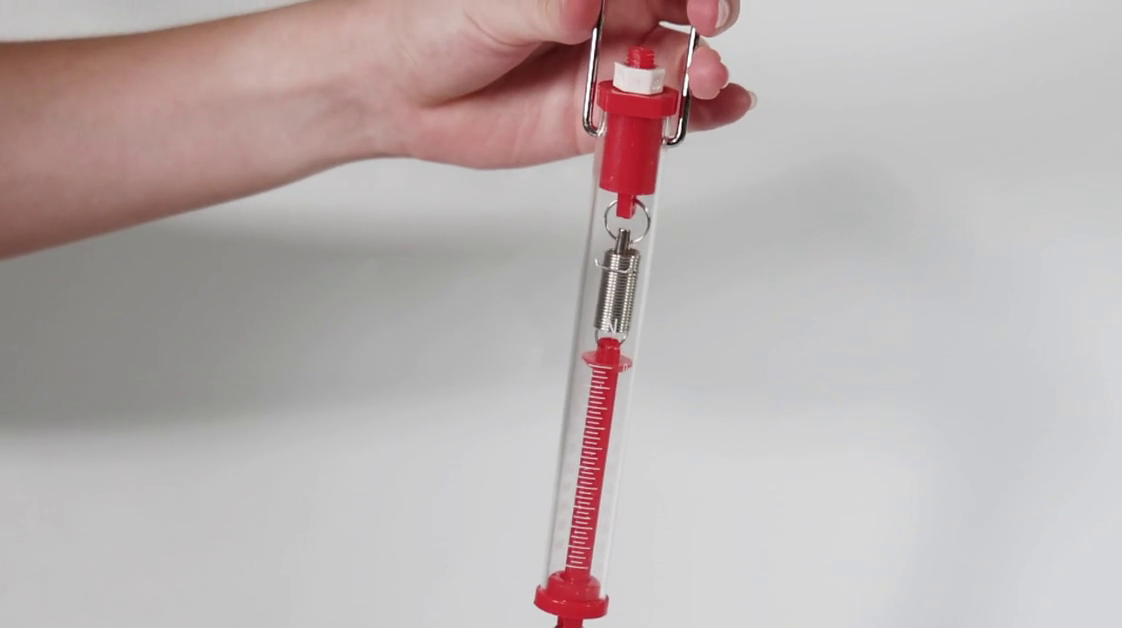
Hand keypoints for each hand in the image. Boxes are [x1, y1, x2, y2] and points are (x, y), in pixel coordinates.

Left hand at [347, 0, 751, 167]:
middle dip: (708, 17)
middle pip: (685, 13)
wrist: (400, 90)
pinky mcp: (602, 122)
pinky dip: (696, 118)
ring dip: (704, 73)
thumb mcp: (491, 7)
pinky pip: (658, 120)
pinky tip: (721, 110)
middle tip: (706, 29)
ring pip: (678, 68)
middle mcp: (611, 19)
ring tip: (704, 82)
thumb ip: (546, 7)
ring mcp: (610, 71)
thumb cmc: (435, 27)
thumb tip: (587, 3)